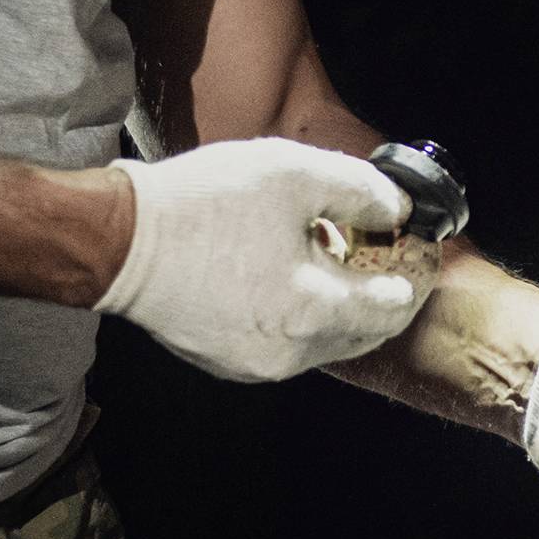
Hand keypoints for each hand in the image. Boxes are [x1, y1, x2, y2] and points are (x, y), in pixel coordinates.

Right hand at [96, 138, 433, 382]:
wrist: (119, 242)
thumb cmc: (202, 204)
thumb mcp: (291, 173)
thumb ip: (357, 189)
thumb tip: (397, 206)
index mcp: (312, 311)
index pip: (391, 310)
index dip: (413, 278)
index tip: (419, 254)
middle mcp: (289, 353)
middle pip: (360, 334)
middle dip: (378, 299)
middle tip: (382, 259)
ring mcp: (254, 365)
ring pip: (322, 342)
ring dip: (336, 309)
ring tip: (329, 262)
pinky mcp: (225, 362)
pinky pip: (284, 345)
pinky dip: (298, 318)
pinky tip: (286, 279)